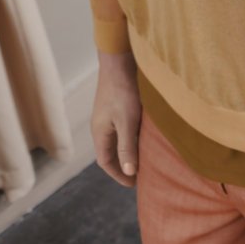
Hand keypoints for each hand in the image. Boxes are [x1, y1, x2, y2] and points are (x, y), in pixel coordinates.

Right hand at [91, 52, 141, 187]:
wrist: (119, 60)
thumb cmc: (123, 91)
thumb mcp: (127, 122)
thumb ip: (127, 147)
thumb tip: (129, 172)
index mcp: (99, 133)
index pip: (105, 162)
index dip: (119, 175)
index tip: (134, 184)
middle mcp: (101, 126)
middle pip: (110, 154)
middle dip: (123, 167)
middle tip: (140, 176)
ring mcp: (107, 117)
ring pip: (116, 142)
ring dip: (128, 154)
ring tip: (144, 161)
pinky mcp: (116, 108)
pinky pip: (122, 131)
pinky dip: (131, 141)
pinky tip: (144, 140)